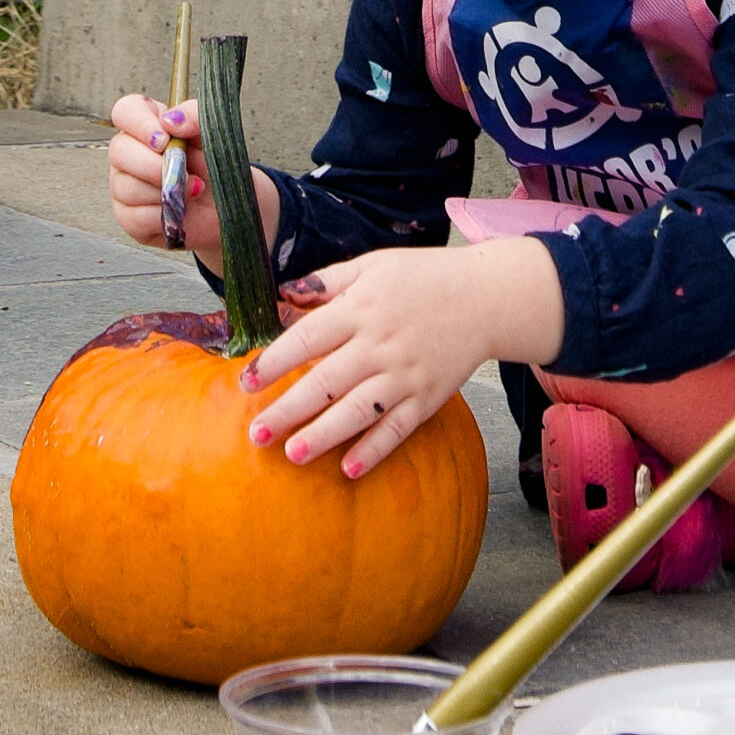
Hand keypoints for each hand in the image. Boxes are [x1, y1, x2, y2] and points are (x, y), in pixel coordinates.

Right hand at [105, 93, 280, 261]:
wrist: (230, 207)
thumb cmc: (220, 167)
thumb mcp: (216, 135)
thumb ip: (195, 116)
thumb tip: (171, 120)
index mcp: (150, 125)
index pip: (125, 111)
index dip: (139, 124)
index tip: (164, 139)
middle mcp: (132, 152)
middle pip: (118, 150)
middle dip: (153, 166)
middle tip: (184, 173)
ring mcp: (126, 184)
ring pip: (125, 186)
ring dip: (164, 192)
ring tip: (191, 192)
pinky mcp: (129, 215)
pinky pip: (133, 216)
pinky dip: (161, 215)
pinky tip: (178, 210)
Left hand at [239, 239, 564, 478]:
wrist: (488, 298)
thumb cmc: (423, 278)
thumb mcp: (373, 264)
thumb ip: (328, 281)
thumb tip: (282, 294)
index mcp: (361, 308)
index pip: (308, 337)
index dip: (275, 361)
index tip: (247, 381)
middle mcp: (381, 344)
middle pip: (326, 381)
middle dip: (288, 409)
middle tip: (256, 434)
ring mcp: (406, 375)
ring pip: (358, 411)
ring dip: (324, 435)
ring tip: (292, 455)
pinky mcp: (428, 398)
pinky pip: (397, 429)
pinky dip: (374, 450)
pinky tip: (348, 470)